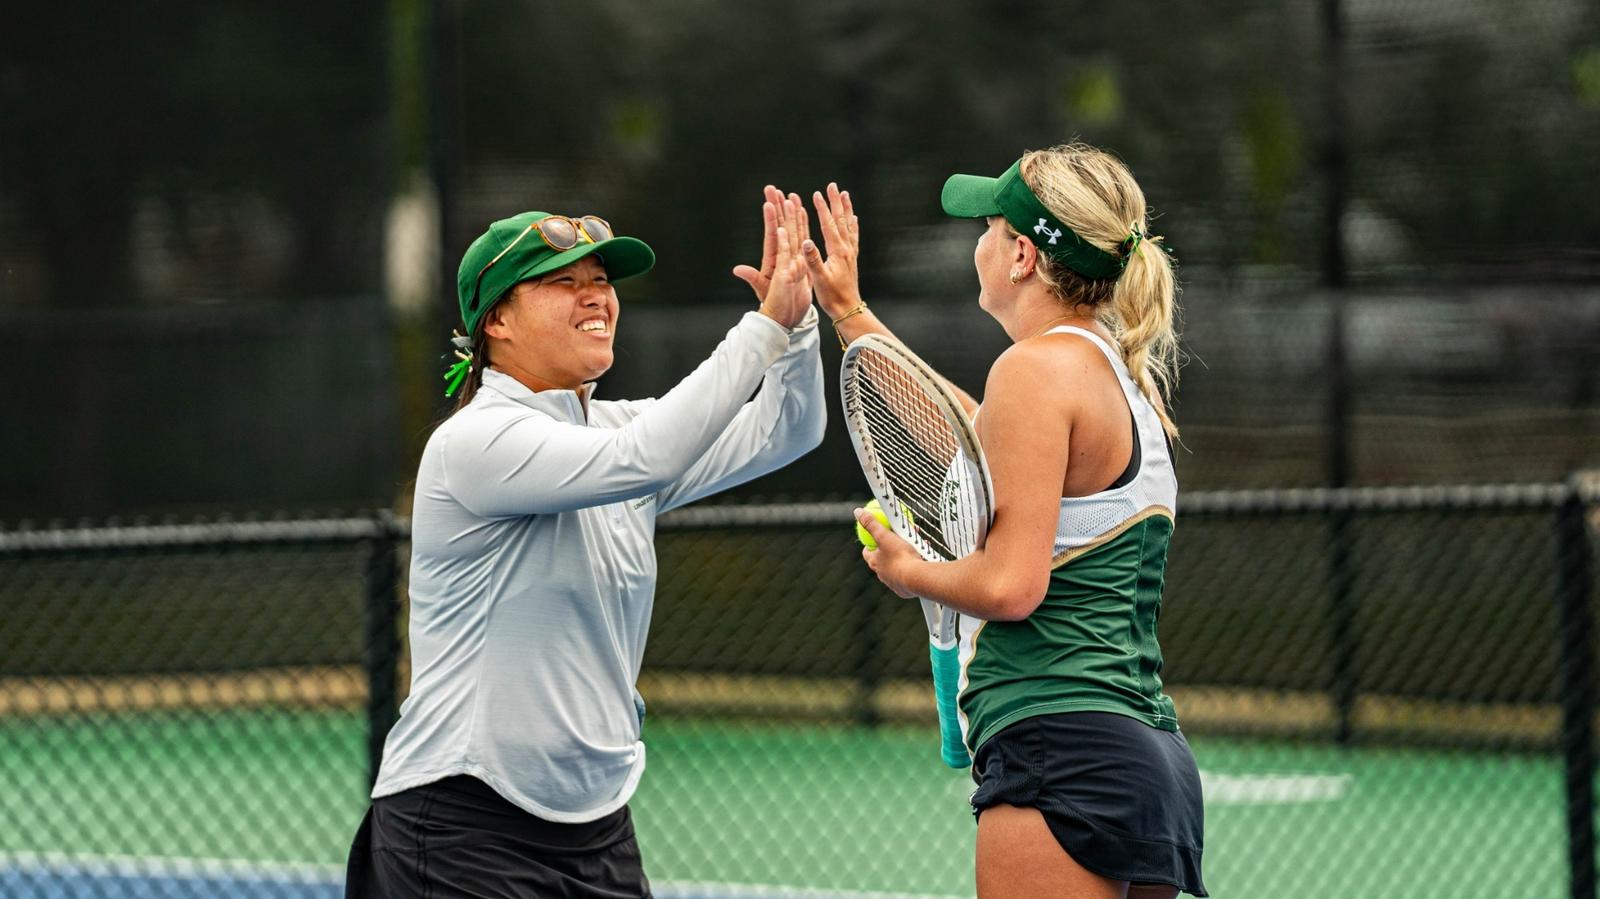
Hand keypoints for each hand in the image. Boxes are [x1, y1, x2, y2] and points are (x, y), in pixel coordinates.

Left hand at [733, 185, 811, 306]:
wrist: (787, 314)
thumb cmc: (774, 302)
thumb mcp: (762, 288)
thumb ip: (752, 277)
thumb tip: (737, 269)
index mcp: (773, 258)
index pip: (771, 233)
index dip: (770, 218)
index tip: (768, 201)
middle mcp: (782, 254)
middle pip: (780, 226)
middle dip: (778, 208)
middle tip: (773, 188)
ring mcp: (792, 256)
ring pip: (793, 230)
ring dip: (792, 213)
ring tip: (791, 195)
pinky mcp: (802, 261)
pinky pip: (803, 240)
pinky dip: (804, 227)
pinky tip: (804, 214)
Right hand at [801, 182, 861, 318]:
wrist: (848, 309)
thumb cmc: (832, 297)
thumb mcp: (819, 279)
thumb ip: (813, 259)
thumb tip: (806, 241)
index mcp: (837, 252)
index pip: (828, 225)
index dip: (822, 209)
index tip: (817, 194)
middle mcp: (846, 249)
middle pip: (840, 220)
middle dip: (835, 202)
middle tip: (833, 186)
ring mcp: (851, 253)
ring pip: (848, 225)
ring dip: (846, 209)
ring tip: (845, 195)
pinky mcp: (852, 259)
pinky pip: (853, 236)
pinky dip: (853, 225)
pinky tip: (853, 219)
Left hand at [854, 507, 918, 598]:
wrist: (917, 578)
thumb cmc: (900, 556)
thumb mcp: (884, 535)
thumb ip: (871, 523)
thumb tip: (858, 512)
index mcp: (875, 563)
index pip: (868, 551)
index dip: (871, 542)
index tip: (877, 535)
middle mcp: (883, 574)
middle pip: (884, 557)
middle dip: (891, 547)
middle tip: (899, 537)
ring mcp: (895, 582)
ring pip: (899, 564)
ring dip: (905, 554)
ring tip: (914, 545)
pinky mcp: (907, 588)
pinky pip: (910, 572)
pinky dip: (914, 564)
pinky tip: (922, 556)